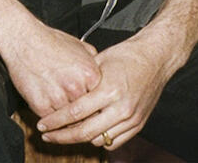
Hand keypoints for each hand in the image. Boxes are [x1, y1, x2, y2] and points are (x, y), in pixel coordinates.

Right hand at [0, 14, 101, 117]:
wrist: (22, 38)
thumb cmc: (49, 40)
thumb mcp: (79, 46)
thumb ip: (95, 64)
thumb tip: (103, 77)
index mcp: (90, 75)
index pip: (102, 104)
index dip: (97, 108)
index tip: (93, 111)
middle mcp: (76, 88)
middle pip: (87, 116)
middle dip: (83, 118)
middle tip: (79, 118)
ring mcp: (58, 98)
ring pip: (69, 122)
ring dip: (66, 122)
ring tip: (62, 116)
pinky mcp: (40, 104)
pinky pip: (51, 121)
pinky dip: (50, 119)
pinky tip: (48, 109)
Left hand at [37, 34, 172, 149]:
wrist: (154, 60)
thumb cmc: (125, 56)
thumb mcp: (98, 63)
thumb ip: (82, 81)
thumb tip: (61, 91)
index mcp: (108, 90)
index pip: (76, 112)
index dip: (56, 121)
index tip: (43, 124)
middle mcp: (120, 108)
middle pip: (85, 132)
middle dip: (62, 136)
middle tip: (47, 136)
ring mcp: (131, 119)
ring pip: (99, 140)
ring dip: (80, 139)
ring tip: (65, 134)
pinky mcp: (138, 125)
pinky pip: (115, 142)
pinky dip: (100, 141)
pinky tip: (89, 133)